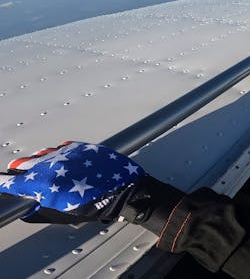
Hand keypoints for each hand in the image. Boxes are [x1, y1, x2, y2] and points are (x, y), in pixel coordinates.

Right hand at [0, 141, 146, 223]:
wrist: (125, 189)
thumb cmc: (98, 204)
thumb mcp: (65, 214)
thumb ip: (43, 210)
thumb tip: (30, 209)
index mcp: (45, 183)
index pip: (14, 182)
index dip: (3, 183)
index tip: (0, 183)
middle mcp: (53, 164)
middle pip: (27, 164)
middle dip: (20, 170)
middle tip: (16, 174)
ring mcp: (68, 153)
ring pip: (44, 154)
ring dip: (39, 161)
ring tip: (40, 167)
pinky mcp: (82, 147)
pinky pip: (63, 148)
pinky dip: (59, 154)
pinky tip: (61, 159)